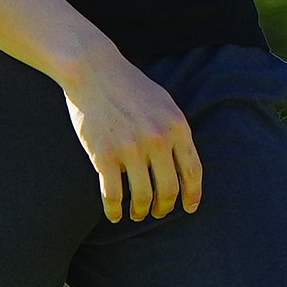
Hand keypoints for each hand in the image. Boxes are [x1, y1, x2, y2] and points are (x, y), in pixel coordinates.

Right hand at [60, 44, 204, 221]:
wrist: (94, 71)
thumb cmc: (130, 87)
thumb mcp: (164, 104)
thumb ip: (176, 132)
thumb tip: (183, 165)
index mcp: (177, 127)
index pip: (192, 171)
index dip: (192, 195)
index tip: (189, 208)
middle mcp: (158, 140)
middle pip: (168, 189)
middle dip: (164, 207)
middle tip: (158, 213)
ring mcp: (131, 149)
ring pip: (142, 196)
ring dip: (141, 211)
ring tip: (137, 213)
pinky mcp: (105, 156)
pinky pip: (113, 194)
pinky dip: (114, 210)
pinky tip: (114, 215)